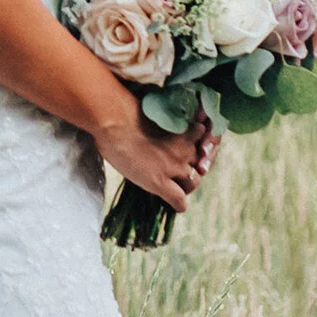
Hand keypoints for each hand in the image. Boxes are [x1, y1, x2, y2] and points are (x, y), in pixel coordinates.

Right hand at [93, 89, 215, 211]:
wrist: (114, 123)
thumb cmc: (126, 111)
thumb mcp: (154, 114)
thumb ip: (165, 125)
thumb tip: (161, 128)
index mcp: (185, 131)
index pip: (201, 141)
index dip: (192, 146)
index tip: (183, 148)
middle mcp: (185, 149)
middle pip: (198, 164)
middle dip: (190, 167)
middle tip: (175, 170)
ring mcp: (174, 167)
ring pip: (193, 183)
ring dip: (186, 186)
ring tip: (176, 187)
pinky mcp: (160, 183)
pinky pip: (180, 200)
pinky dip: (179, 204)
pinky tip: (175, 204)